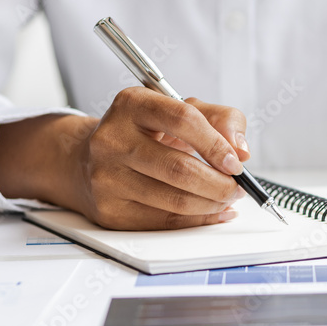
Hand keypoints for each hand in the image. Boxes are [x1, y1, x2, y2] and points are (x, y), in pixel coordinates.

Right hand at [0, 88, 251, 229]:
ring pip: (174, 199)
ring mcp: (106, 177)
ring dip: (212, 204)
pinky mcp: (109, 211)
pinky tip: (211, 212)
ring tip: (226, 199)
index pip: (183, 119)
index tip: (236, 161)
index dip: (216, 143)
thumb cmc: (142, 133)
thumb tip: (241, 149)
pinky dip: (196, 219)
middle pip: (180, 168)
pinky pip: (164, 221)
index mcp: (131, 104)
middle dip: (220, 183)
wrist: (85, 160)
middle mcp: (112, 139)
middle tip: (238, 187)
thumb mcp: (178, 110)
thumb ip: (219, 119)